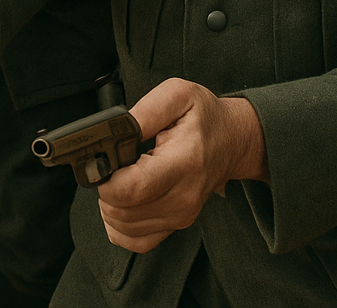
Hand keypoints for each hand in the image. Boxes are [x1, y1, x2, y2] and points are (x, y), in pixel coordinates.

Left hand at [96, 78, 267, 252]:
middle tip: (112, 167)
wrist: (232, 140)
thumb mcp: (176, 95)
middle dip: (105, 189)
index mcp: (183, 162)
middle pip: (123, 211)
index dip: (107, 180)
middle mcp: (184, 195)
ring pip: (124, 227)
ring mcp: (182, 214)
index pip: (132, 189)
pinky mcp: (178, 225)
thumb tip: (115, 131)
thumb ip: (143, 112)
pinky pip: (136, 242)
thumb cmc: (204, 116)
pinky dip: (120, 227)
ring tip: (120, 180)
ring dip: (110, 206)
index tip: (105, 163)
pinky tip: (123, 203)